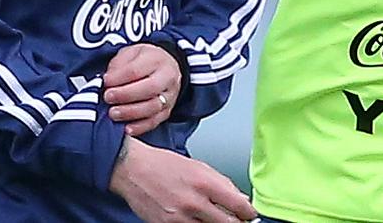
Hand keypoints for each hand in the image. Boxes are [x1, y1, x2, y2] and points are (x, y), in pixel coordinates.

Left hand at [104, 44, 181, 135]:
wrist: (166, 66)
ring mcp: (169, 96)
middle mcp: (167, 78)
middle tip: (108, 97)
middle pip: (149, 88)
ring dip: (130, 113)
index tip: (105, 82)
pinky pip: (155, 121)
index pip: (136, 70)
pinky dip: (140, 127)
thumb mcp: (131, 53)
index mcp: (156, 60)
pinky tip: (127, 128)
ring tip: (113, 113)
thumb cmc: (143, 60)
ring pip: (153, 107)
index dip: (118, 78)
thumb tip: (108, 81)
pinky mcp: (167, 111)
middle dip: (125, 95)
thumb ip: (119, 65)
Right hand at [110, 138, 256, 222]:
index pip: (238, 205)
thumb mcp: (198, 166)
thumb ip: (221, 183)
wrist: (132, 169)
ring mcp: (180, 217)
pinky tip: (197, 220)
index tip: (250, 215)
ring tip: (214, 218)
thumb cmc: (164, 164)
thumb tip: (239, 199)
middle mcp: (194, 202)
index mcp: (204, 183)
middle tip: (237, 221)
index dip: (248, 213)